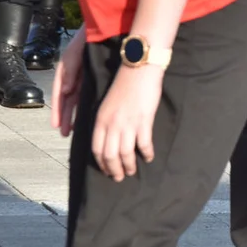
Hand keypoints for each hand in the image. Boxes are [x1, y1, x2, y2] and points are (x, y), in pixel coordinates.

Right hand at [51, 24, 86, 137]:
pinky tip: (87, 114)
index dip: (58, 110)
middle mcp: (73, 74)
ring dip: (74, 113)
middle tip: (65, 132)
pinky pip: (87, 91)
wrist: (106, 25)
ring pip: (77, 98)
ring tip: (73, 129)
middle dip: (65, 116)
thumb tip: (65, 91)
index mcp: (66, 69)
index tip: (57, 125)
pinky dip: (85, 103)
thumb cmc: (87, 36)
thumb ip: (70, 71)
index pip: (59, 93)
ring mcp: (83, 75)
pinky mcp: (94, 74)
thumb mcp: (76, 52)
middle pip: (67, 99)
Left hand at [91, 64, 163, 180]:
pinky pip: (144, 144)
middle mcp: (112, 125)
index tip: (107, 171)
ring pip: (125, 154)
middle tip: (119, 177)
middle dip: (114, 170)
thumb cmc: (124, 85)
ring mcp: (128, 124)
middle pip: (110, 156)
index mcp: (100, 120)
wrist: (138, 69)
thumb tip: (109, 138)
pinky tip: (149, 157)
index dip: (102, 164)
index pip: (97, 150)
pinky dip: (147, 153)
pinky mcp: (144, 121)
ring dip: (129, 166)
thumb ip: (106, 121)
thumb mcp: (107, 104)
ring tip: (133, 171)